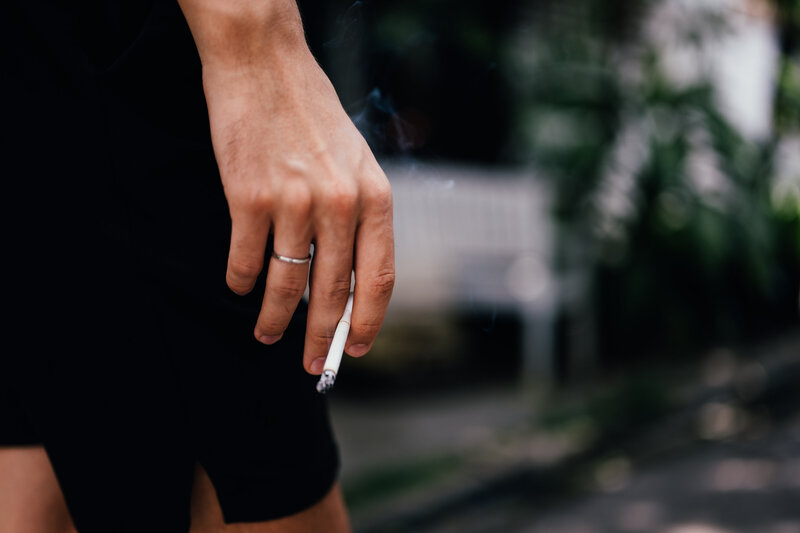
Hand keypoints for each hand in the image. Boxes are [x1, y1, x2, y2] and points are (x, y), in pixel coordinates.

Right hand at [178, 0, 394, 373]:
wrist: (264, 65)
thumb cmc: (312, 115)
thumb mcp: (356, 162)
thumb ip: (360, 216)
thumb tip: (350, 277)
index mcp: (375, 197)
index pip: (380, 279)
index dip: (369, 322)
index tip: (357, 349)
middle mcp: (340, 204)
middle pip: (333, 293)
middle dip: (321, 338)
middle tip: (312, 364)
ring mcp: (294, 202)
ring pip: (286, 284)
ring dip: (273, 318)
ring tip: (265, 335)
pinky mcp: (249, 197)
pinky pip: (246, 258)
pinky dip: (239, 281)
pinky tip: (238, 287)